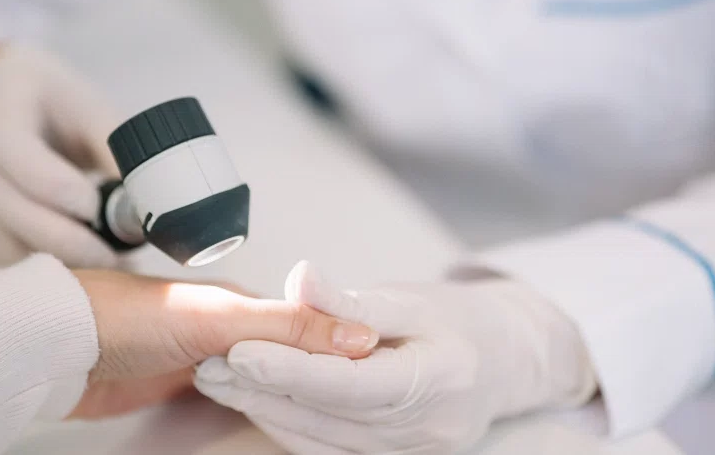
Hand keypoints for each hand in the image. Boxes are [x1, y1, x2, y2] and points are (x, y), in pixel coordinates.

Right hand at [0, 44, 119, 267]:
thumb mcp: (93, 111)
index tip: (97, 208)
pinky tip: (73, 265)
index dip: (54, 185)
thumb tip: (155, 201)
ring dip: (49, 258)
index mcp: (3, 96)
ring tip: (100, 265)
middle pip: (1, 199)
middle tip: (110, 258)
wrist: (10, 100)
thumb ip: (119, 150)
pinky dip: (33, 266)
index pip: (10, 146)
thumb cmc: (60, 106)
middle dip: (61, 237)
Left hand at [68, 269, 378, 418]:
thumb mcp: (222, 319)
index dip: (341, 347)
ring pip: (262, 376)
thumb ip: (288, 327)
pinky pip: (232, 394)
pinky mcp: (182, 382)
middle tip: (355, 398)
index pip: (309, 327)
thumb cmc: (130, 318)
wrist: (61, 346)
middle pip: (288, 353)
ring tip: (324, 407)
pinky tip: (268, 411)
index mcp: (245, 302)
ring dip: (287, 389)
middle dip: (318, 371)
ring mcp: (206, 355)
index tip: (375, 369)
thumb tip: (358, 333)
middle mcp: (230, 326)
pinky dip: (253, 402)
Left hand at [195, 262, 596, 453]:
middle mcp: (426, 430)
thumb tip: (299, 277)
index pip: (351, 382)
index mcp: (439, 380)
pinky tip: (259, 403)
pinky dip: (293, 427)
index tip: (239, 350)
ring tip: (220, 380)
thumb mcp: (412, 299)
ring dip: (267, 410)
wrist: (505, 362)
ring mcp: (412, 453)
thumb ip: (352, 300)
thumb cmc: (459, 321)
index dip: (291, 369)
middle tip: (209, 363)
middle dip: (263, 390)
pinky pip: (332, 451)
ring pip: (323, 440)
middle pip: (329, 416)